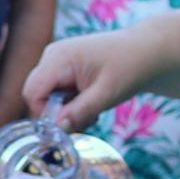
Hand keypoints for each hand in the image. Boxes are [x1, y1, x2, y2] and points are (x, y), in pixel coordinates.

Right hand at [20, 25, 155, 127]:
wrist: (147, 51)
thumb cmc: (130, 66)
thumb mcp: (107, 93)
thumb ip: (81, 111)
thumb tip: (59, 127)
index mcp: (59, 57)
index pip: (32, 92)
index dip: (45, 114)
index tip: (70, 124)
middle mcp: (52, 56)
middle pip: (37, 95)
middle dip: (58, 113)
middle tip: (86, 118)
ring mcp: (57, 61)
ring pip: (47, 97)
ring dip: (67, 110)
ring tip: (93, 109)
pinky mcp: (63, 68)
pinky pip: (56, 92)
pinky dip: (71, 104)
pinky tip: (90, 102)